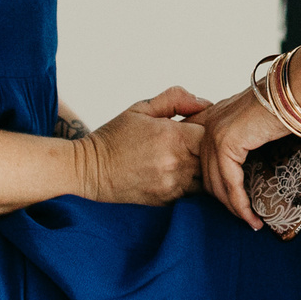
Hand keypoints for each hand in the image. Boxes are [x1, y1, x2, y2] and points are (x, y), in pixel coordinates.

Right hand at [72, 88, 211, 205]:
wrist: (89, 171)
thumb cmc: (115, 136)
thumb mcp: (142, 108)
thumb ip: (176, 99)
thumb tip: (205, 103)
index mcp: (172, 136)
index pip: (210, 132)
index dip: (207, 128)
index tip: (198, 127)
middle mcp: (176, 163)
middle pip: (212, 156)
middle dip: (208, 149)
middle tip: (197, 143)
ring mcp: (172, 184)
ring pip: (206, 177)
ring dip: (202, 168)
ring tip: (189, 158)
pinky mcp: (167, 200)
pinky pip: (192, 192)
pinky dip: (191, 182)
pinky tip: (179, 172)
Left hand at [196, 82, 288, 230]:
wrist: (299, 86)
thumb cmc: (291, 100)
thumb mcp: (262, 120)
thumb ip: (250, 137)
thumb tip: (258, 163)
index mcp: (215, 116)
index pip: (204, 159)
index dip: (216, 184)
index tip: (233, 204)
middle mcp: (209, 123)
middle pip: (207, 175)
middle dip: (225, 201)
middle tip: (244, 216)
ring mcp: (214, 133)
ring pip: (216, 183)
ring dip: (234, 208)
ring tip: (251, 221)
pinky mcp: (226, 143)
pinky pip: (230, 183)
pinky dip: (241, 204)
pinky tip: (252, 217)